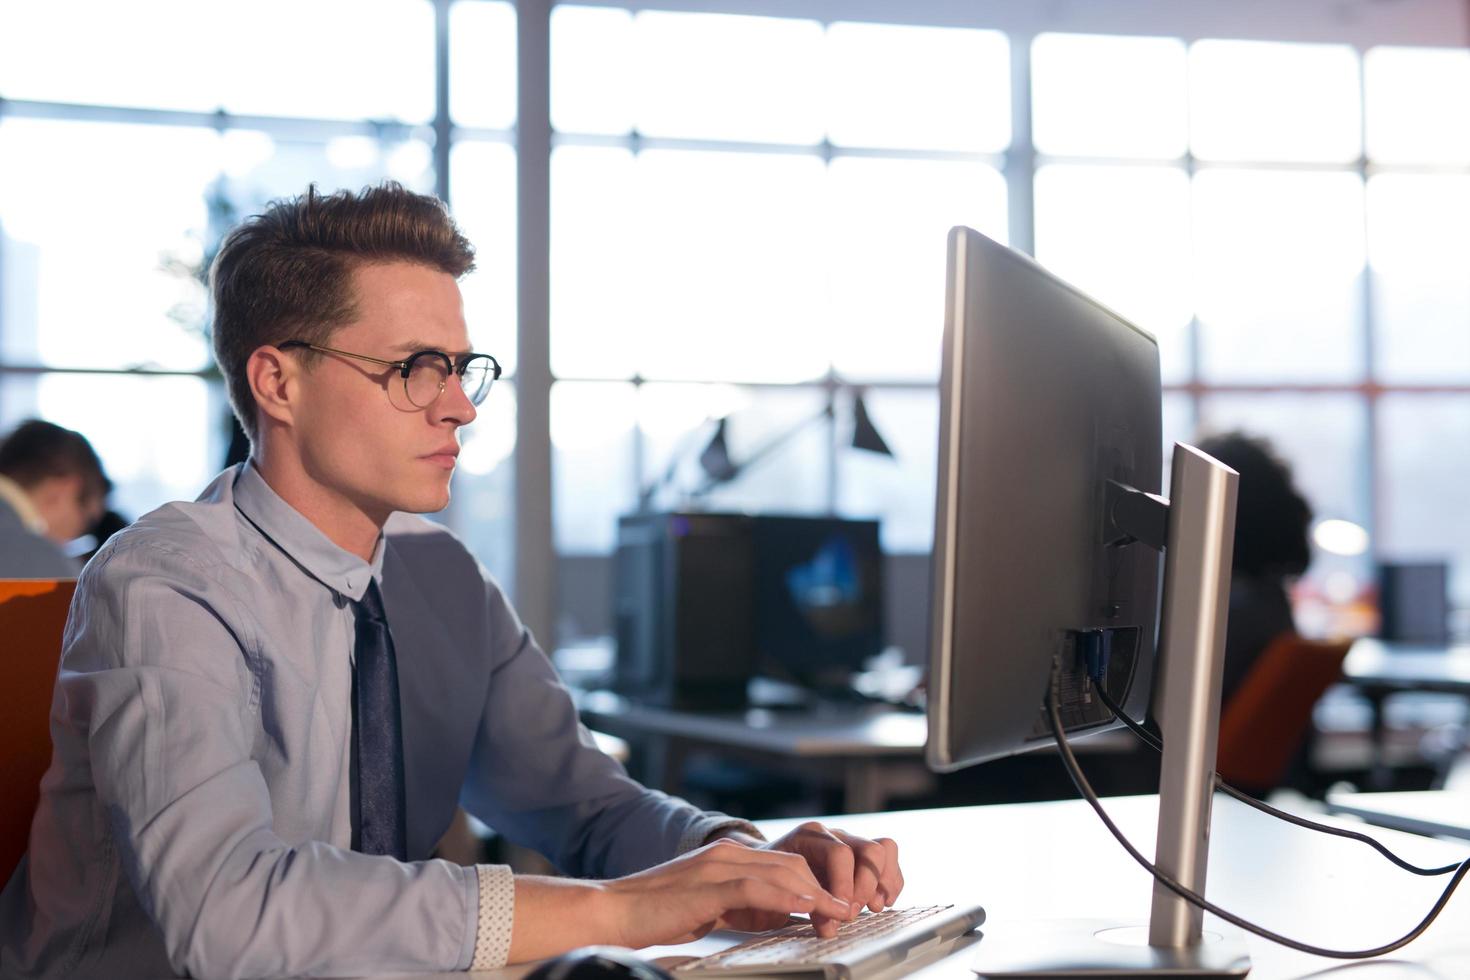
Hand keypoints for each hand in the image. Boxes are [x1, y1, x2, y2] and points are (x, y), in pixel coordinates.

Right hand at [598, 838, 851, 947]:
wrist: (612, 910)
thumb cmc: (656, 913)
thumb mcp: (711, 905)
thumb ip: (744, 904)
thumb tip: (781, 914)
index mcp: (728, 857)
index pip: (786, 863)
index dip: (817, 884)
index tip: (839, 906)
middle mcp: (727, 854)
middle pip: (792, 863)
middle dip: (825, 888)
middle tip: (848, 913)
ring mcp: (716, 867)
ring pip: (780, 871)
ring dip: (816, 894)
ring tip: (839, 913)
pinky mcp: (706, 886)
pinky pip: (754, 888)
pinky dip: (785, 897)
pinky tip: (805, 907)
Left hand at [747, 823, 903, 937]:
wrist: (768, 864)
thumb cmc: (774, 876)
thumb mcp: (781, 885)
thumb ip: (805, 903)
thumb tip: (830, 928)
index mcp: (810, 835)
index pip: (839, 854)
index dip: (845, 885)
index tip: (842, 911)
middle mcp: (834, 834)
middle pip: (868, 850)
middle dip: (865, 886)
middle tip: (853, 913)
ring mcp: (851, 840)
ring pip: (884, 849)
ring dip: (883, 882)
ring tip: (875, 908)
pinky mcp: (862, 853)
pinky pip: (889, 858)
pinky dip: (891, 881)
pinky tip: (883, 902)